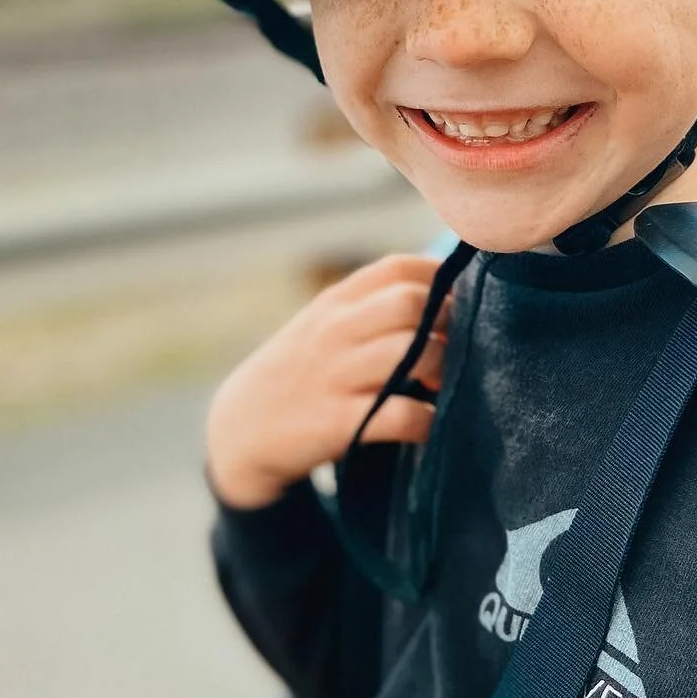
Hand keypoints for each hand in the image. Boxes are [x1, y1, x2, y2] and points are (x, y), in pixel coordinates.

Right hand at [205, 254, 446, 510]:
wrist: (240, 430)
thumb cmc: (298, 373)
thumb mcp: (320, 326)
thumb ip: (368, 307)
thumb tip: (444, 294)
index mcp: (334, 302)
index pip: (397, 267)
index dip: (440, 280)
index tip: (456, 306)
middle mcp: (334, 331)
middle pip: (411, 302)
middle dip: (447, 325)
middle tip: (456, 350)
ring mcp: (335, 376)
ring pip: (413, 352)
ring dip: (444, 370)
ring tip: (444, 387)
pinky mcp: (338, 422)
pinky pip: (402, 415)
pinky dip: (427, 421)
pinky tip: (428, 425)